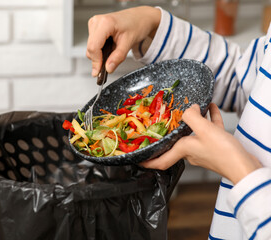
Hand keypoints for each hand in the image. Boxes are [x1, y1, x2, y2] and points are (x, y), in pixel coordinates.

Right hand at [86, 6, 160, 76]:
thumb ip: (118, 57)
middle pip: (91, 48)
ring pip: (90, 47)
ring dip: (99, 54)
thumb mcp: (129, 42)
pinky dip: (99, 50)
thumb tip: (108, 68)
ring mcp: (94, 23)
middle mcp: (97, 21)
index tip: (98, 72)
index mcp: (105, 23)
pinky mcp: (94, 27)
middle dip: (98, 59)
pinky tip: (109, 47)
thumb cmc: (136, 24)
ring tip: (113, 51)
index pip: (94, 47)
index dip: (96, 61)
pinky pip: (92, 44)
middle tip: (110, 64)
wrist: (140, 17)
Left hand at [140, 103, 261, 183]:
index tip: (138, 160)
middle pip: (175, 142)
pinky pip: (208, 131)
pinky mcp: (216, 147)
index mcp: (183, 150)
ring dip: (192, 121)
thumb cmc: (223, 153)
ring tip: (194, 107)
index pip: (160, 161)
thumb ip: (192, 116)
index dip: (148, 161)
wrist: (245, 166)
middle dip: (170, 132)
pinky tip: (211, 108)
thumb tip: (189, 108)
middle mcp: (190, 152)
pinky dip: (208, 120)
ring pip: (193, 133)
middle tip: (164, 121)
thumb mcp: (203, 130)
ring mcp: (203, 150)